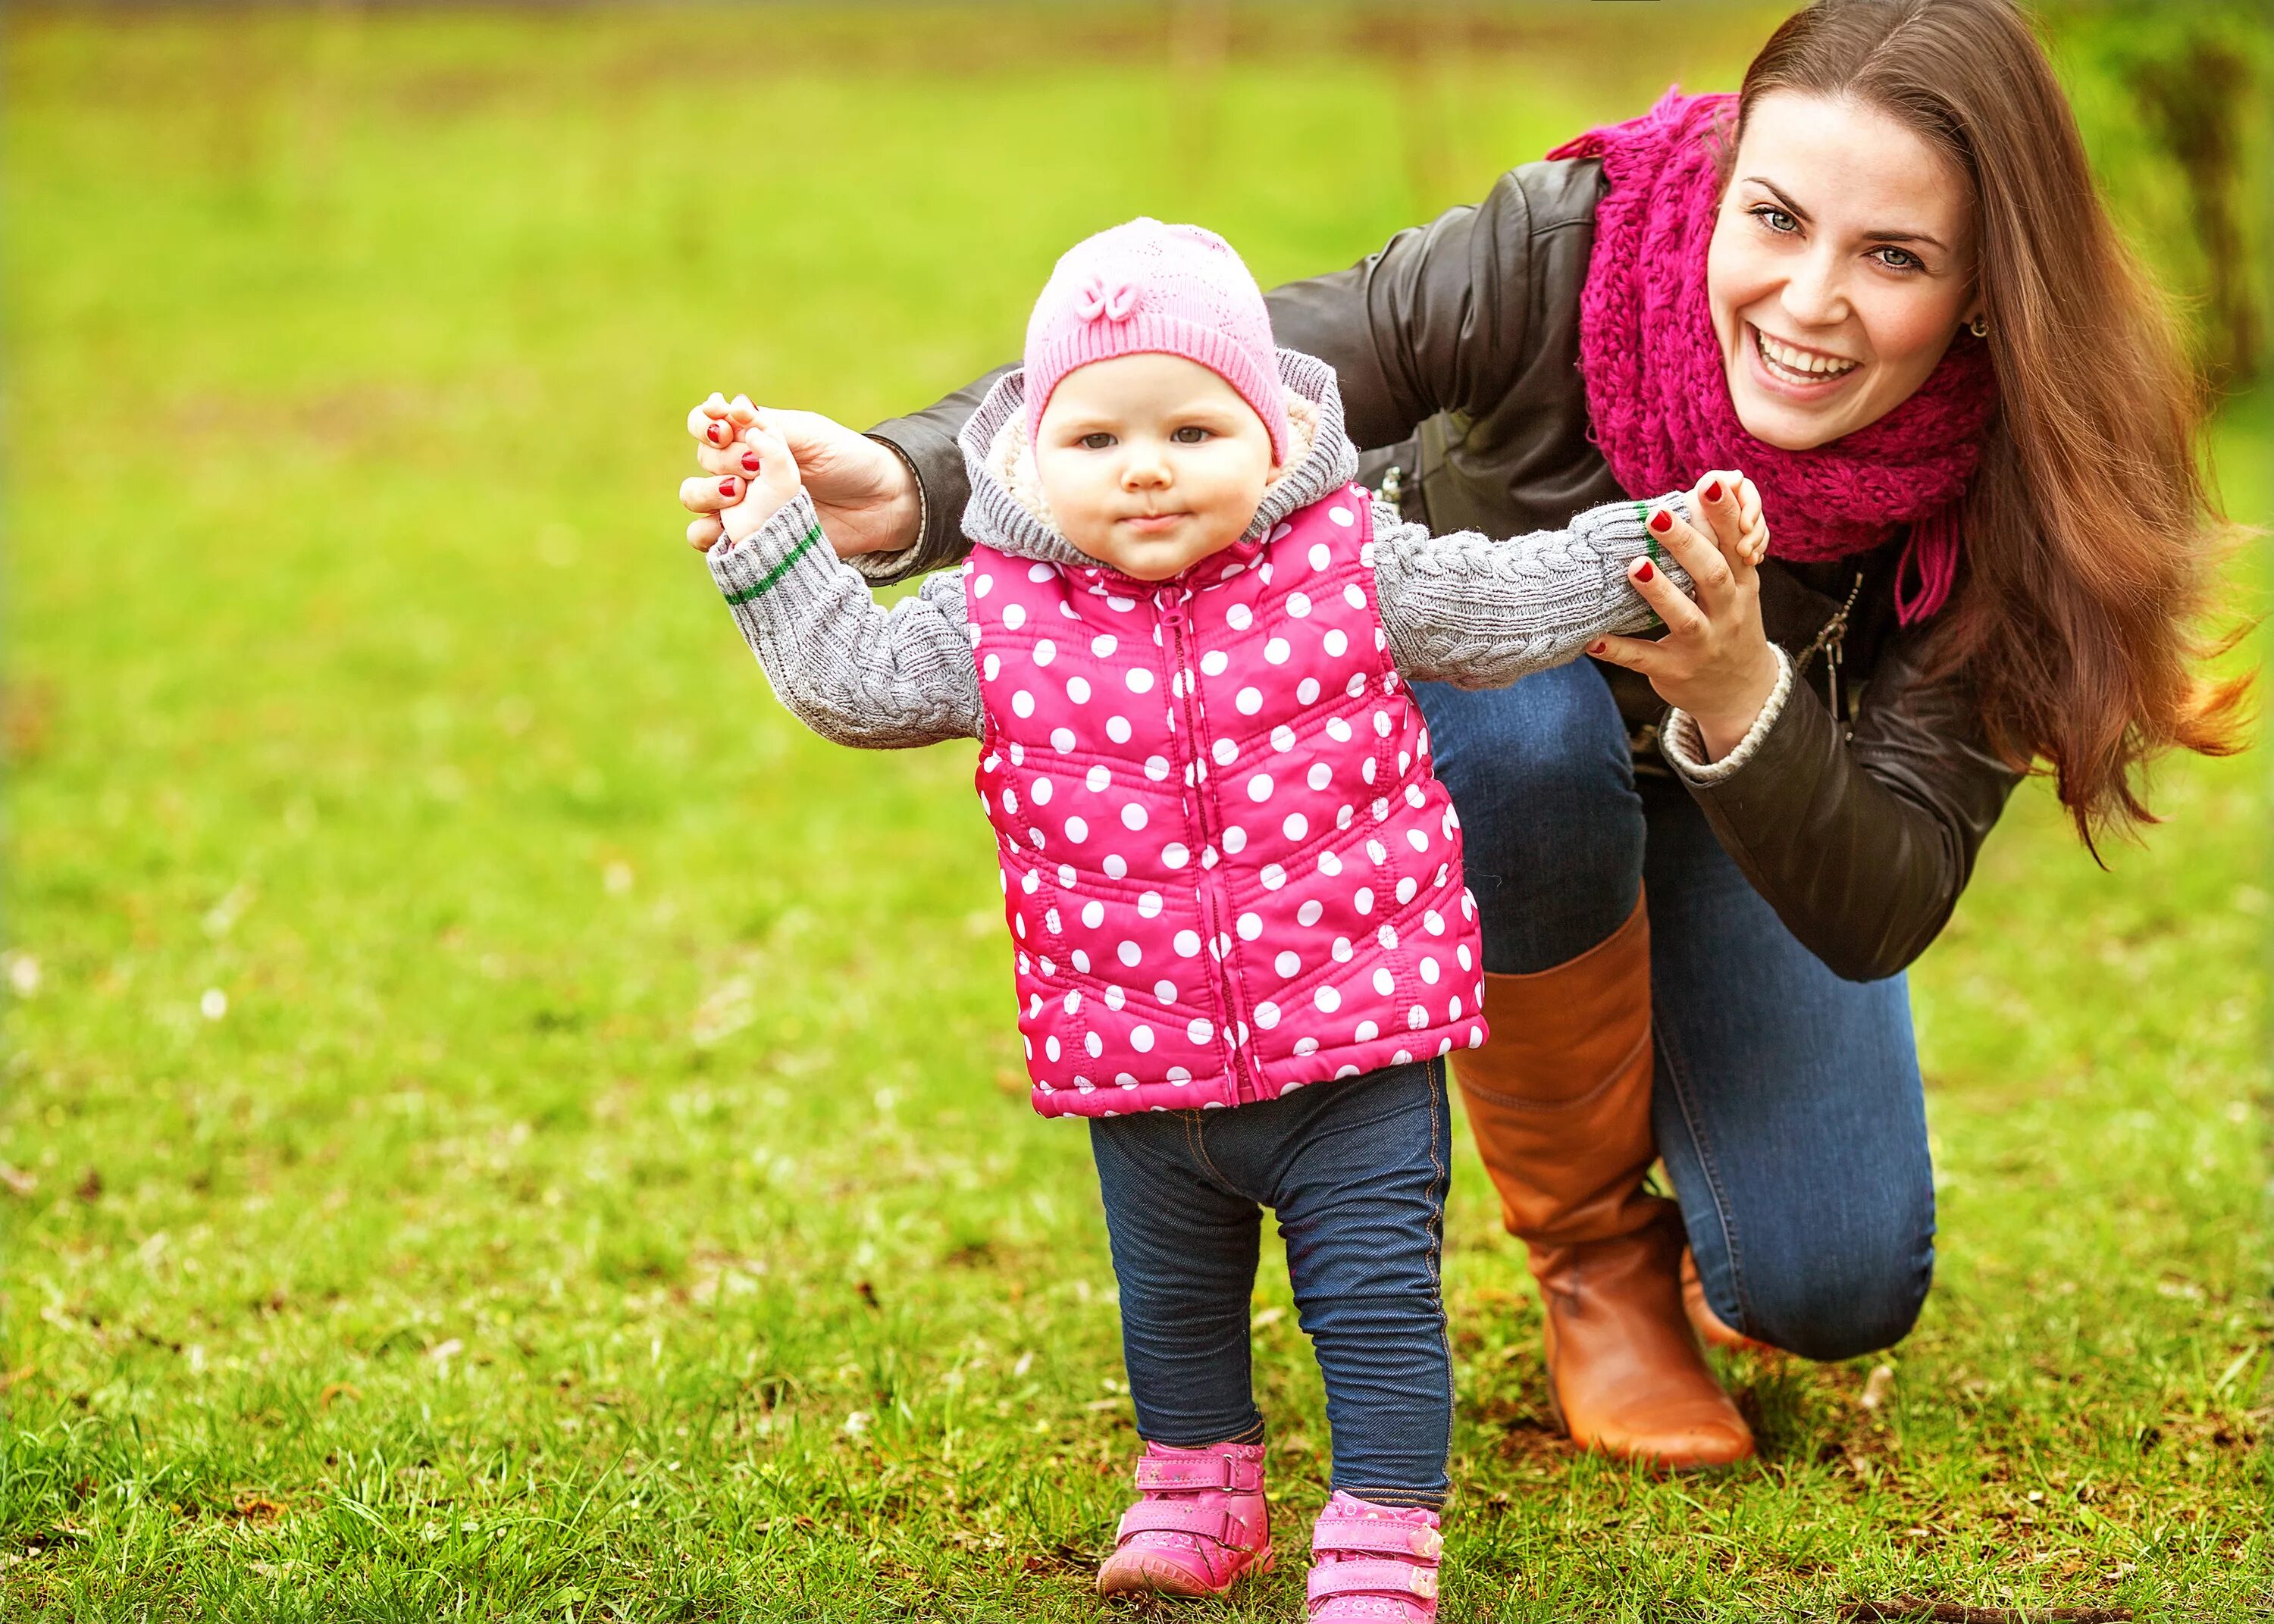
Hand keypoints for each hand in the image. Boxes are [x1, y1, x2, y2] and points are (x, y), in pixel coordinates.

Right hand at [681, 394, 920, 557]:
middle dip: (721, 460)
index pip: (706, 425)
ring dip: (708, 493)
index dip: (706, 425)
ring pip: (695, 497)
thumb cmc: (848, 461)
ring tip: (740, 494)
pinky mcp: (750, 539)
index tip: (727, 429)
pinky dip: (708, 534)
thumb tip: (731, 408)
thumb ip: (769, 425)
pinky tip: (729, 529)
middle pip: (701, 460)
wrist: (879, 506)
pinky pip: (707, 540)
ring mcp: (743, 505)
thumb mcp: (811, 435)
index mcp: (752, 437)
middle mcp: (741, 469)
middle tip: (753, 468)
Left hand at [1589, 472, 1781, 761]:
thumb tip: (1711, 486)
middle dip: (1686, 544)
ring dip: (1659, 592)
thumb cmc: (1729, 623)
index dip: (1725, 515)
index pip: (1735, 544)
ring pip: (1685, 618)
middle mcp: (1727, 614)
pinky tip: (1593, 639)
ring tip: (1635, 566)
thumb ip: (1723, 547)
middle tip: (1657, 515)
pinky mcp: (1676, 672)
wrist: (1741, 692)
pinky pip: (1644, 659)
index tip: (1709, 484)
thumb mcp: (1738, 588)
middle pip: (1712, 574)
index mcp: (1741, 586)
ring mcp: (1703, 646)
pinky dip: (1619, 649)